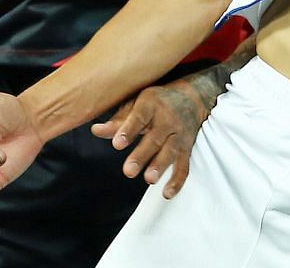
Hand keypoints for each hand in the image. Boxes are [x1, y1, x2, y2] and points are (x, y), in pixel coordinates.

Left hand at [91, 72, 219, 198]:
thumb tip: (96, 131)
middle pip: (154, 138)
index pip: (139, 117)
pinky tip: (167, 193)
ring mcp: (179, 134)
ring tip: (149, 179)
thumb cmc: (157, 101)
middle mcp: (167, 119)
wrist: (193, 96)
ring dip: (160, 166)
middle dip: (142, 155)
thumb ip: (118, 120)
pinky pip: (184, 165)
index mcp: (151, 104)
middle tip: (128, 171)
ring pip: (170, 151)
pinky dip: (177, 180)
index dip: (128, 130)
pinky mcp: (187, 148)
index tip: (117, 144)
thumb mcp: (137, 102)